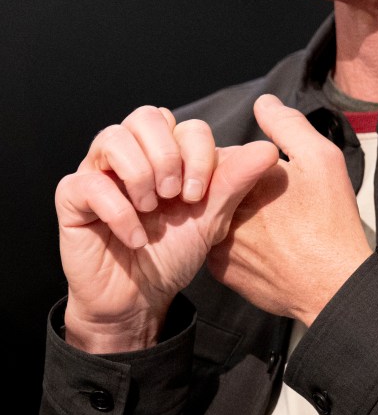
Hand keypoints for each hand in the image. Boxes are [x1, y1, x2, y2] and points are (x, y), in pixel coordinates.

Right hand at [56, 105, 278, 351]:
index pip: (186, 125)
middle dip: (167, 156)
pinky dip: (118, 210)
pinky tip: (136, 238)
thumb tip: (267, 149)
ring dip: (140, 174)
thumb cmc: (174, 252)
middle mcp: (130, 153)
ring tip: (152, 210)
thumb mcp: (211, 217)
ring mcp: (99, 171)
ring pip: (112, 137)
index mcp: (166, 152)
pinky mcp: (73, 198)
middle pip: (145, 116)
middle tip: (175, 196)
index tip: (200, 195)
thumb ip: (235, 182)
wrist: (141, 298)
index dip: (198, 154)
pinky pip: (88, 182)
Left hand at [207, 94, 370, 325]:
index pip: (219, 154)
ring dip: (236, 211)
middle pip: (214, 184)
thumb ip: (287, 125)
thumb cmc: (331, 222)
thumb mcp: (320, 159)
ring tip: (275, 221)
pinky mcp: (220, 272)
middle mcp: (217, 211)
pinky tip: (269, 244)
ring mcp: (215, 244)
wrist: (334, 286)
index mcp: (238, 180)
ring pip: (214, 213)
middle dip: (239, 185)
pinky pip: (219, 244)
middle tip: (276, 198)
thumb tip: (263, 103)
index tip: (269, 171)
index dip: (246, 159)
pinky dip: (239, 240)